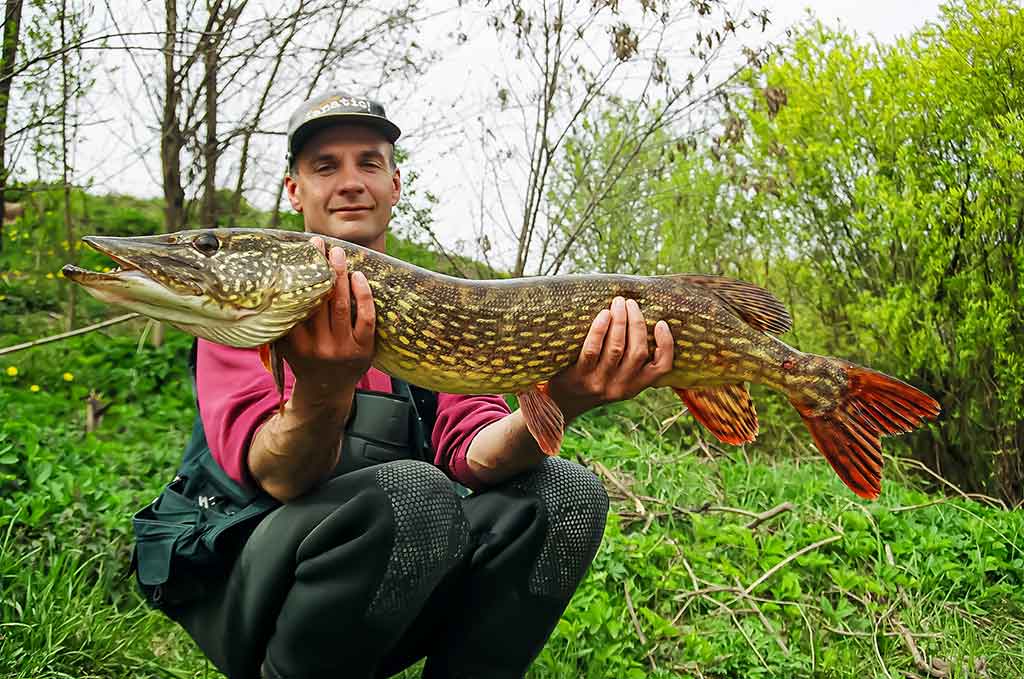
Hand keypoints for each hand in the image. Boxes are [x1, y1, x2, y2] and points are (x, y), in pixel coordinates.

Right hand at [279, 238, 375, 408]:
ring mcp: (342, 348)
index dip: (294, 279)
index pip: (294, 305)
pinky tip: (358, 276)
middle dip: (319, 268)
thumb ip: (280, 321)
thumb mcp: (285, 345)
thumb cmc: (304, 360)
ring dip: (340, 275)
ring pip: (341, 305)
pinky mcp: (363, 349)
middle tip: (317, 243)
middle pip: (318, 300)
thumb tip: (268, 283)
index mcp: (294, 344)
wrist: (326, 392)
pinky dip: (363, 295)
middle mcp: (318, 346)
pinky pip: (365, 318)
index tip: (293, 256)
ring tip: (337, 253)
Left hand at [547, 296, 672, 420]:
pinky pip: (592, 350)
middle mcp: (620, 387)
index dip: (666, 345)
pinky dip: (600, 330)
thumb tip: (642, 323)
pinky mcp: (579, 377)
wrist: (560, 404)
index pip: (661, 368)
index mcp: (634, 386)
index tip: (661, 323)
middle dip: (637, 323)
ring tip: (618, 303)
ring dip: (620, 321)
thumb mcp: (617, 381)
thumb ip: (630, 363)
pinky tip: (603, 314)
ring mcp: (600, 383)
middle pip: (637, 351)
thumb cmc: (592, 383)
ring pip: (616, 348)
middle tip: (631, 303)